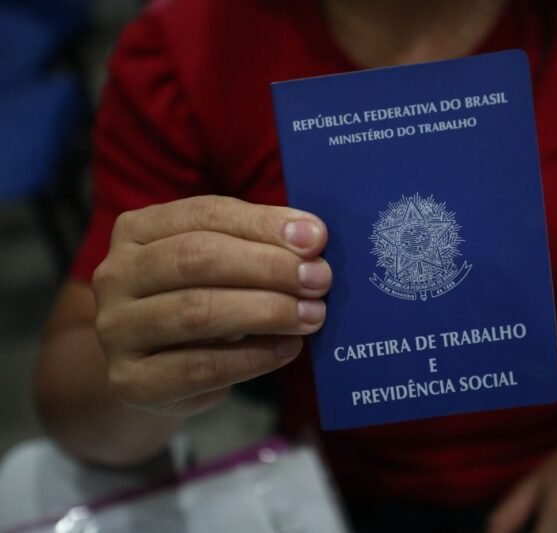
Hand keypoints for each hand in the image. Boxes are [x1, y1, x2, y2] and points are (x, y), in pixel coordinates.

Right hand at [93, 195, 330, 416]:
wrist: (154, 371)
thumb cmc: (200, 301)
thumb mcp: (221, 263)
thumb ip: (259, 244)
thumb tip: (312, 237)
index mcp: (137, 230)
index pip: (204, 214)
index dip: (263, 224)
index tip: (316, 238)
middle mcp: (115, 275)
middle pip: (197, 259)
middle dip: (268, 267)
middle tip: (319, 280)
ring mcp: (116, 330)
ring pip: (196, 312)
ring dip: (266, 311)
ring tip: (311, 316)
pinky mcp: (131, 381)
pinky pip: (199, 367)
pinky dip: (252, 358)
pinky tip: (288, 349)